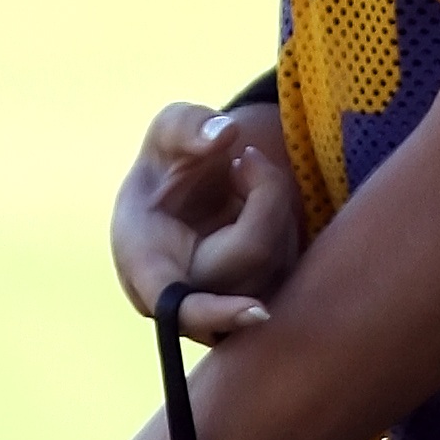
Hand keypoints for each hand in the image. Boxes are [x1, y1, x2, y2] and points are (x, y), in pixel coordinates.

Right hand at [111, 99, 303, 342]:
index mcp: (144, 262)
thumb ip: (186, 125)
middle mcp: (183, 294)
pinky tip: (258, 201)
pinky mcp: (260, 298)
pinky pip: (294, 261)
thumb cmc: (167, 159)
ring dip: (274, 203)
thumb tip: (223, 135)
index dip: (217, 314)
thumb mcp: (167, 128)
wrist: (184, 184)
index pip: (179, 306)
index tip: (258, 312)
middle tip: (245, 157)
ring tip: (242, 173)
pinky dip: (285, 219)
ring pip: (279, 257)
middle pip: (251, 255)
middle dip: (263, 194)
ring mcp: (225, 303)